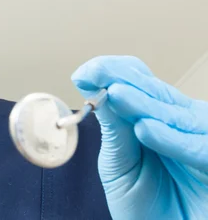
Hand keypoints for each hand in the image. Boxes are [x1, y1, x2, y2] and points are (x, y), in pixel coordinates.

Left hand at [72, 55, 207, 218]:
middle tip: (96, 74)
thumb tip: (101, 89)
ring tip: (117, 94)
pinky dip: (171, 138)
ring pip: (175, 114)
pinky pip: (197, 147)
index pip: (139, 82)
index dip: (113, 72)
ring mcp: (201, 140)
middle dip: (124, 79)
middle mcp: (183, 123)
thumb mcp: (120, 164)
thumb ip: (115, 129)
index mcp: (157, 118)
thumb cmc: (143, 207)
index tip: (83, 74)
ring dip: (144, 103)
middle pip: (157, 92)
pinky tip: (145, 128)